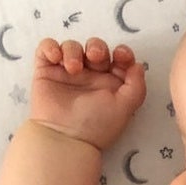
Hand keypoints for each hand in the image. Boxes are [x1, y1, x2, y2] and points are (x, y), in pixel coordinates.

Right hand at [30, 37, 146, 150]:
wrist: (65, 138)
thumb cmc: (96, 126)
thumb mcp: (125, 108)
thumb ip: (137, 87)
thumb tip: (138, 66)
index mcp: (111, 84)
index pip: (118, 59)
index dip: (122, 52)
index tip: (120, 56)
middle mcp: (90, 76)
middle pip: (96, 47)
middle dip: (97, 47)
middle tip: (95, 58)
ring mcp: (68, 73)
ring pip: (72, 46)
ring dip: (73, 50)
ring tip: (73, 68)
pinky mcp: (47, 71)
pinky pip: (47, 48)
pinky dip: (50, 47)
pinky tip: (55, 58)